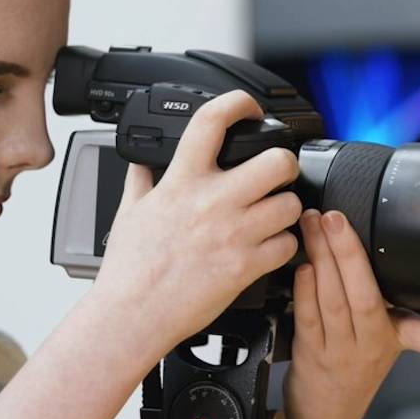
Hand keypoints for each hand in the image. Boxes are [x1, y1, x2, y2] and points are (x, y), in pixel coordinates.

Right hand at [89, 90, 302, 357]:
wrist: (133, 315)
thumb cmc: (129, 269)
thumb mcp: (128, 212)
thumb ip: (141, 180)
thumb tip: (141, 162)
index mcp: (182, 181)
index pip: (212, 120)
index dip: (239, 103)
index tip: (249, 109)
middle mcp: (212, 202)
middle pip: (276, 161)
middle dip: (284, 164)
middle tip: (277, 173)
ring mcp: (234, 234)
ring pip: (290, 204)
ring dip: (286, 209)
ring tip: (272, 216)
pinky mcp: (247, 266)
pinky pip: (288, 245)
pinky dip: (284, 246)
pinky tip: (268, 248)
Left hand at [283, 209, 419, 418]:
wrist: (323, 417)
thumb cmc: (351, 367)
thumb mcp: (380, 338)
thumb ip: (378, 298)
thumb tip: (362, 240)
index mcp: (398, 340)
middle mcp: (373, 348)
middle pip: (367, 299)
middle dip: (350, 253)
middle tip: (336, 217)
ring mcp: (341, 354)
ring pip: (333, 302)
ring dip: (321, 259)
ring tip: (313, 226)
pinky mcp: (312, 356)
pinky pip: (309, 318)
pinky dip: (305, 288)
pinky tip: (303, 264)